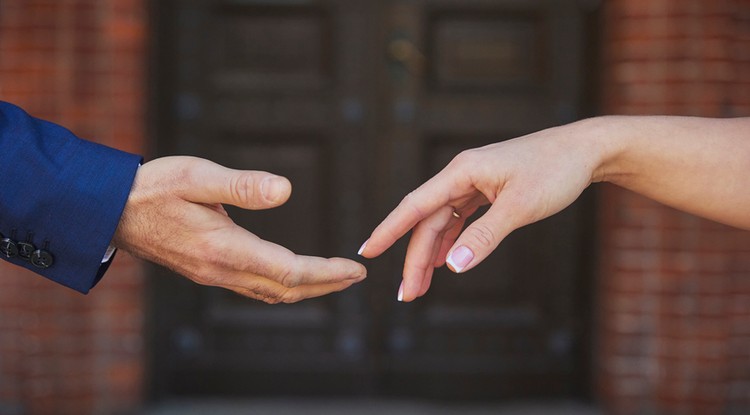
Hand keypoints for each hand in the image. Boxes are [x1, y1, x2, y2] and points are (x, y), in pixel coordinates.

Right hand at [112, 156, 366, 302]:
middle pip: (286, 289)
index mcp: (224, 248)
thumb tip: (286, 190)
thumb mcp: (196, 176)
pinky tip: (293, 278)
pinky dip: (284, 287)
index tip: (355, 268)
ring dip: (308, 289)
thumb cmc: (154, 187)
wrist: (112, 210)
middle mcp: (221, 270)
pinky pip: (255, 289)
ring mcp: (213, 275)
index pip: (289, 270)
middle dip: (326, 284)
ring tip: (335, 280)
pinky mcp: (207, 272)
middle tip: (356, 276)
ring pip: (271, 293)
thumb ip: (241, 185)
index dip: (327, 271)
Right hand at [359, 123, 599, 301]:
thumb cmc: (555, 171)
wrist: (585, 151)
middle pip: (428, 221)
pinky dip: (452, 241)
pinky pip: (460, 218)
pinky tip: (447, 261)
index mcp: (462, 171)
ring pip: (443, 222)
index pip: (415, 205)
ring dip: (432, 253)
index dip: (389, 230)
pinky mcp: (488, 190)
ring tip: (421, 286)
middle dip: (416, 258)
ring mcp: (475, 182)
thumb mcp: (520, 207)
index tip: (367, 252)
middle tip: (407, 294)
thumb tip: (455, 266)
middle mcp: (462, 175)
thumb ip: (485, 236)